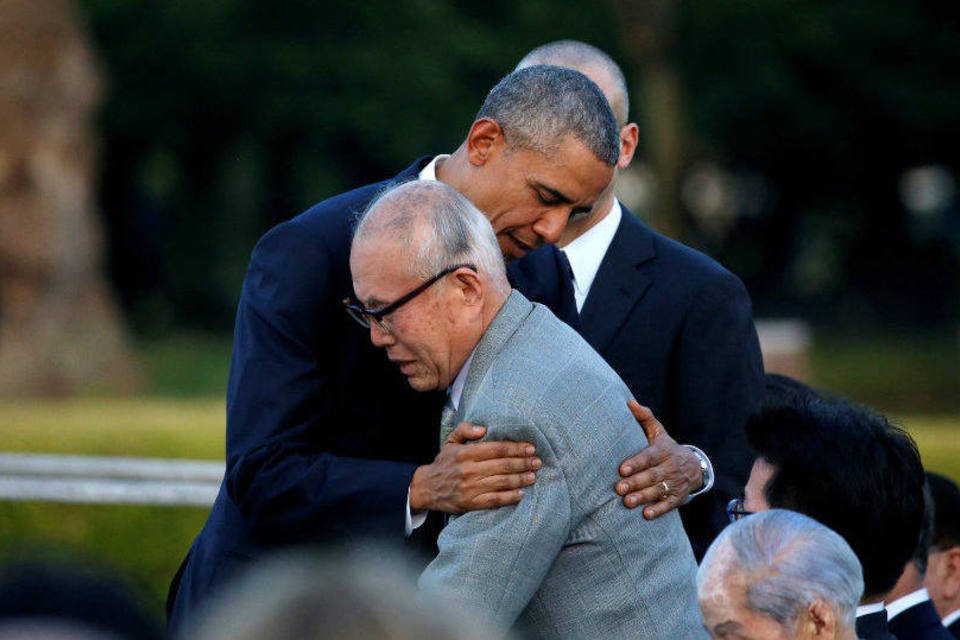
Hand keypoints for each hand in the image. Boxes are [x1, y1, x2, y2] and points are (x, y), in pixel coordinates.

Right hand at [410, 421, 540, 513]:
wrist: (426, 488)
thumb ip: (466, 429)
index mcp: (466, 453)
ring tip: (533, 476)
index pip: (496, 448)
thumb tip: (484, 428)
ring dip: (520, 479)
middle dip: (523, 463)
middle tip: (537, 461)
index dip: (516, 448)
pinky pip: (494, 500)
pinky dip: (509, 497)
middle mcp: (469, 470)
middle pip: (503, 465)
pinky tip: (521, 493)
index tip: (530, 448)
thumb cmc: (444, 463)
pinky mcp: (471, 503)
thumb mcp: (451, 441)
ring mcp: (470, 488)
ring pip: (501, 482)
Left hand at [615, 400, 701, 519]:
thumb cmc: (666, 447)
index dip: (636, 462)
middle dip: (636, 482)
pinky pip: (669, 504)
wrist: (694, 465)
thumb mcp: (658, 432)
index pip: (650, 456)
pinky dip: (659, 509)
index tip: (622, 469)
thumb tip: (629, 402)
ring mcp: (676, 483)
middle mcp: (671, 467)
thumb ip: (644, 418)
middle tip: (619, 488)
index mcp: (664, 450)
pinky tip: (647, 514)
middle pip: (653, 475)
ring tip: (628, 502)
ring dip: (643, 497)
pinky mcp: (679, 497)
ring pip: (659, 490)